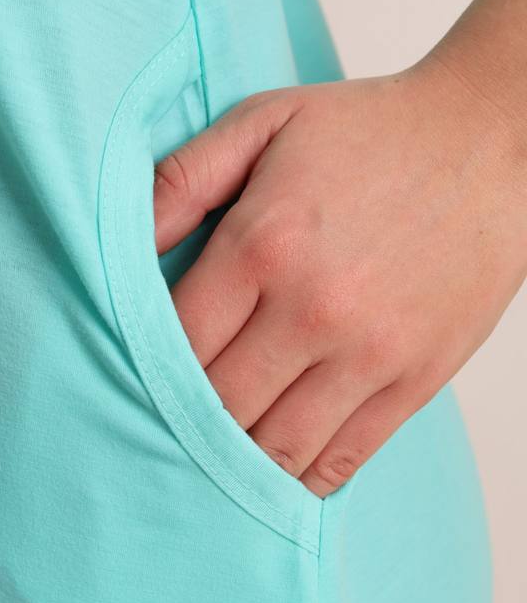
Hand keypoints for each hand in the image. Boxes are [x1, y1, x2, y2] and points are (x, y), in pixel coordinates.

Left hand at [152, 57, 526, 496]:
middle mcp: (314, 307)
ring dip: (233, 462)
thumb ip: (182, 180)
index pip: (173, 342)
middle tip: (161, 421)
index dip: (140, 368)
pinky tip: (274, 472)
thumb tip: (113, 244)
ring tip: (209, 455)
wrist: (493, 139)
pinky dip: (299, 479)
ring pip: (274, 449)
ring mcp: (370, 352)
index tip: (128, 373)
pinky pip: (343, 458)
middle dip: (180, 420)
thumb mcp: (265, 122)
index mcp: (264, 243)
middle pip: (216, 406)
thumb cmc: (371, 131)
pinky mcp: (416, 379)